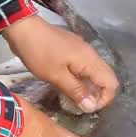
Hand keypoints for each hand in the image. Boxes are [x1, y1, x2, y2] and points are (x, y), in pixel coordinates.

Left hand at [2, 15, 118, 112]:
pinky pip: (85, 67)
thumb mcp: (56, 76)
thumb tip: (92, 106)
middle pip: (106, 78)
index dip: (103, 99)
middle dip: (98, 94)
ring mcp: (83, 51)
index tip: (86, 108)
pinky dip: (81, 78)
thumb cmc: (39, 53)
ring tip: (73, 97)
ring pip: (95, 73)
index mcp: (90, 60)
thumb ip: (76, 91)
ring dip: (89, 87)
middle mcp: (91, 54)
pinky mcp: (74, 50)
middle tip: (80, 105)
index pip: (111, 83)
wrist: (24, 29)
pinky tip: (67, 84)